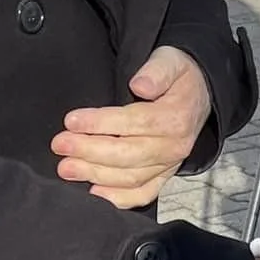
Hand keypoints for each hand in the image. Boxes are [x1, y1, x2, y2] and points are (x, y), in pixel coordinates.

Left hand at [53, 46, 211, 207]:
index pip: (135, 122)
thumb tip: (140, 85)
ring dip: (95, 174)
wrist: (199, 95)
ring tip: (66, 167)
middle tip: (60, 144)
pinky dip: (118, 198)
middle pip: (128, 154)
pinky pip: (143, 194)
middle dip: (90, 151)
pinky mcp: (164, 176)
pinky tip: (94, 192)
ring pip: (130, 176)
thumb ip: (157, 70)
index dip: (100, 123)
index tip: (71, 121)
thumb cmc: (178, 77)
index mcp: (175, 117)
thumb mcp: (171, 61)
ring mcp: (169, 164)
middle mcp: (174, 146)